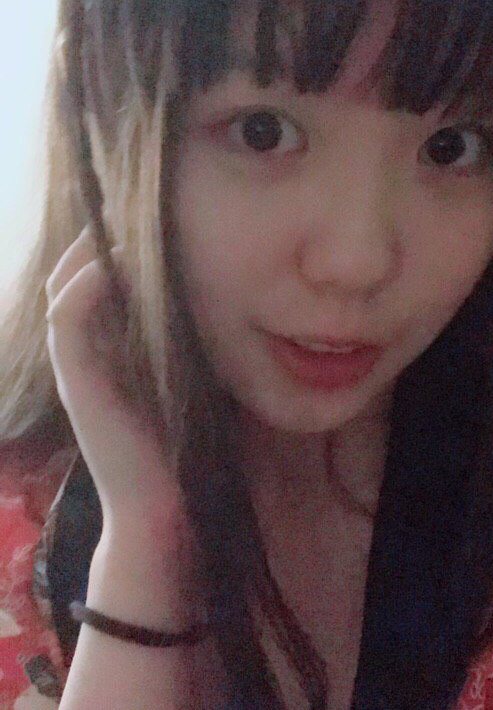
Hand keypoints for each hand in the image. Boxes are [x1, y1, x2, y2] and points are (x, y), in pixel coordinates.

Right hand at [45, 225, 184, 532]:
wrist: (163, 505)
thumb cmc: (181, 445)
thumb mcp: (186, 377)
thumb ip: (183, 340)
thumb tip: (212, 296)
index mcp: (106, 351)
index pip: (92, 282)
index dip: (108, 245)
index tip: (145, 214)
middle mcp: (83, 354)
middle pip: (70, 276)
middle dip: (94, 237)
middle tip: (127, 203)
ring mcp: (75, 366)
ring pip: (63, 289)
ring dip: (87, 250)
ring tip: (119, 221)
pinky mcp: (77, 380)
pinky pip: (67, 317)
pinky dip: (86, 284)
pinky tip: (115, 262)